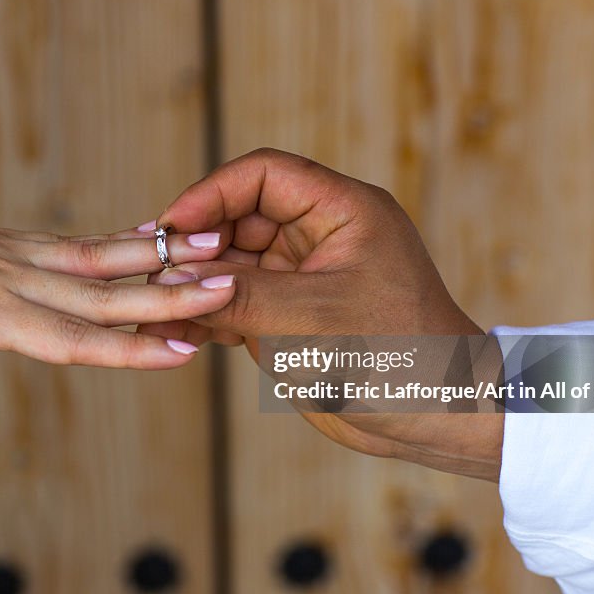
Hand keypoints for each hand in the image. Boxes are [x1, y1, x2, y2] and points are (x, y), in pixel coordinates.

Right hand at [138, 148, 502, 480]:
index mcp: (342, 211)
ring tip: (155, 309)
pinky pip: (239, 301)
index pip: (263, 175)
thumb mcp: (314, 321)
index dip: (211, 194)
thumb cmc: (399, 360)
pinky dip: (209, 314)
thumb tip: (174, 276)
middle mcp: (319, 235)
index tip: (171, 227)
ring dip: (195, 284)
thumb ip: (242, 294)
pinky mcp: (291, 313)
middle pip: (238, 217)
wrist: (438, 419)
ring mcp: (302, 275)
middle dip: (196, 245)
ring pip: (232, 262)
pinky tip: (178, 333)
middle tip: (156, 275)